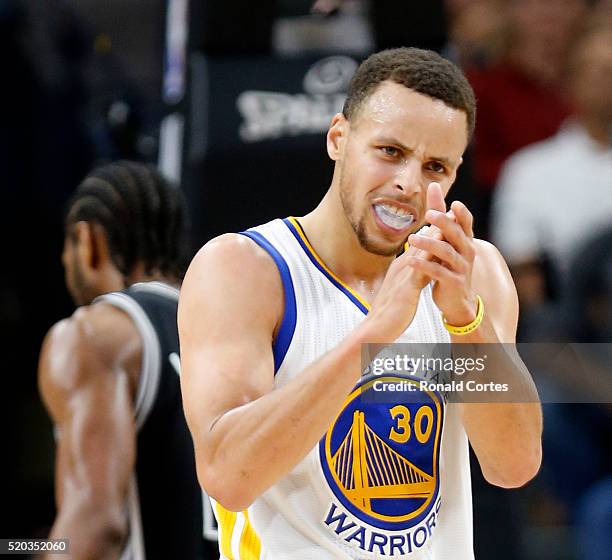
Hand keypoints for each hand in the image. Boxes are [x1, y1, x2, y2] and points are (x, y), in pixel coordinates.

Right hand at [365, 210, 443, 341]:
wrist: (375, 329)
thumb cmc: (389, 312)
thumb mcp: (401, 289)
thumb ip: (411, 276)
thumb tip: (419, 266)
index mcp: (402, 266)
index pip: (420, 243)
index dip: (433, 228)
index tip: (446, 215)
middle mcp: (402, 266)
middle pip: (422, 239)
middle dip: (436, 223)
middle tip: (451, 206)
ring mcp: (403, 275)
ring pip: (422, 249)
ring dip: (436, 233)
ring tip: (450, 220)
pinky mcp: (406, 288)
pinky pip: (421, 269)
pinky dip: (432, 256)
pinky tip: (444, 249)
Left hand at [406, 183, 477, 325]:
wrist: (457, 300)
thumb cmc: (449, 265)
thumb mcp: (447, 240)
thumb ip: (440, 215)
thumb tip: (434, 185)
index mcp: (465, 240)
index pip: (465, 223)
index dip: (461, 213)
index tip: (454, 202)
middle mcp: (467, 252)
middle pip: (456, 234)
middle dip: (444, 223)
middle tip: (429, 215)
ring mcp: (461, 268)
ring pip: (446, 252)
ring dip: (429, 244)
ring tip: (412, 238)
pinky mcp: (453, 283)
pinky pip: (438, 272)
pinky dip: (424, 266)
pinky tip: (410, 260)